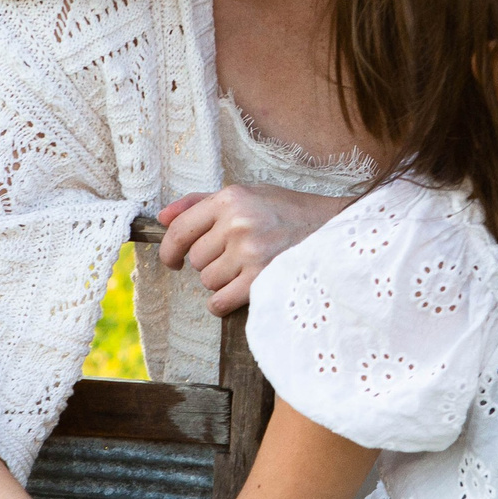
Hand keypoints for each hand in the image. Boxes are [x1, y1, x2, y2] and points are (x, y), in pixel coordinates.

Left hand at [158, 186, 350, 314]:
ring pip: (208, 281)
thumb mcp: (247, 194)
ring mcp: (250, 252)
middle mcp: (237, 223)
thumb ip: (201, 203)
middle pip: (195, 259)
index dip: (169, 249)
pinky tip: (239, 292)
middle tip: (235, 257)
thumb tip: (162, 217)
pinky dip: (223, 303)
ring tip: (246, 269)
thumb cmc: (288, 212)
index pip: (180, 229)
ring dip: (221, 281)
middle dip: (209, 262)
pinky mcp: (262, 279)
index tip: (172, 260)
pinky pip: (220, 302)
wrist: (335, 228)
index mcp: (231, 199)